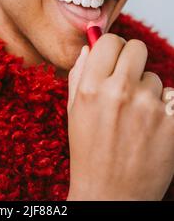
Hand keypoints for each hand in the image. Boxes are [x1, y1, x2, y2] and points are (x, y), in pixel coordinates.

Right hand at [67, 34, 173, 200]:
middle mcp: (119, 91)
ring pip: (155, 77)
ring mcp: (147, 107)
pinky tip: (152, 126)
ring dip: (148, 90)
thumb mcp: (73, 111)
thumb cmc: (89, 152)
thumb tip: (89, 47)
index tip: (116, 55)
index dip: (113, 46)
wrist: (111, 196)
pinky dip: (165, 109)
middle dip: (132, 60)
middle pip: (137, 48)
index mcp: (90, 87)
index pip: (110, 41)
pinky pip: (172, 97)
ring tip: (136, 116)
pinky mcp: (172, 123)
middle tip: (128, 78)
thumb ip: (78, 74)